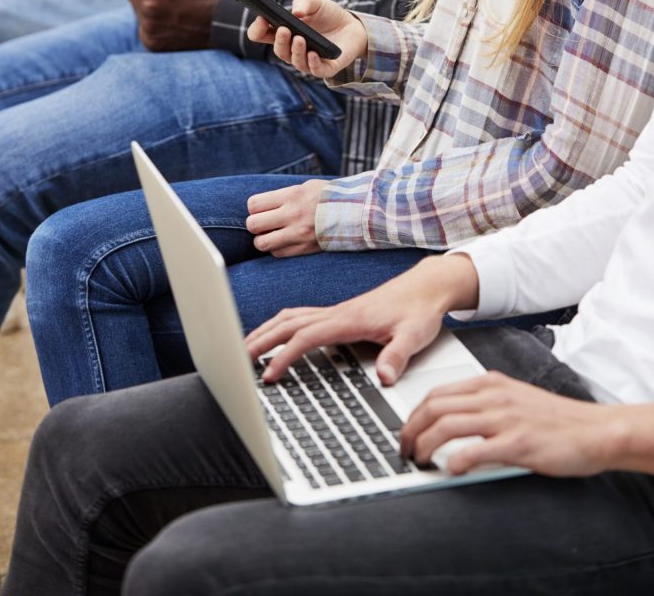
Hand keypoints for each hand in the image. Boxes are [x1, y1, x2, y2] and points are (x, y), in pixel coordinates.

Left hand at [245, 179, 326, 257]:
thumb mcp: (305, 187)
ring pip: (262, 243)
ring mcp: (298, 234)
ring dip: (263, 239)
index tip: (262, 209)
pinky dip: (277, 249)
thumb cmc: (328, 197)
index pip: (254, 204)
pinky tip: (285, 241)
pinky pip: (277, 253)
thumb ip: (283, 196)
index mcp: (292, 196)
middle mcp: (293, 215)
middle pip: (253, 224)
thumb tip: (260, 206)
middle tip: (264, 223)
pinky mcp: (305, 248)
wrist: (356, 212)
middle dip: (255, 224)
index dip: (254, 208)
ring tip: (271, 235)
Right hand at [246, 255, 477, 382]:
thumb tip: (385, 377)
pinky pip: (300, 317)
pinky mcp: (339, 313)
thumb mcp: (414, 336)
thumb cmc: (419, 311)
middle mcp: (337, 312)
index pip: (306, 337)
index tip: (269, 375)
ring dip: (266, 330)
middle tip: (238, 360)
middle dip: (261, 340)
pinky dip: (281, 325)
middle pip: (288, 323)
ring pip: (290, 317)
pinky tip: (277, 335)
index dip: (284, 356)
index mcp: (348, 319)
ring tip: (247, 348)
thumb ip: (397, 356)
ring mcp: (336, 311)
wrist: (427, 287)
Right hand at [247, 0, 367, 77]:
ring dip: (295, 51)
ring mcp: (307, 60)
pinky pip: (315, 70)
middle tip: (284, 29)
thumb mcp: (316, 2)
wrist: (352, 25)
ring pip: (295, 61)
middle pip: (278, 50)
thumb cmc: (328, 15)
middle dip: (279, 40)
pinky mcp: (325, 67)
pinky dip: (312, 63)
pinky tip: (313, 54)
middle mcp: (292, 49)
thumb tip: (296, 12)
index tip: (261, 18)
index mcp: (284, 33)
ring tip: (299, 39)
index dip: (257, 29)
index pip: (261, 35)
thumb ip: (305, 2)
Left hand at [400, 372, 617, 476]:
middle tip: (405, 450)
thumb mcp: (512, 397)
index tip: (406, 432)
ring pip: (447, 425)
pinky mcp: (518, 442)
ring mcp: (505, 418)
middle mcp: (493, 396)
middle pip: (434, 407)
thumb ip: (482, 403)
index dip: (413, 414)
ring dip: (425, 444)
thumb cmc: (554, 418)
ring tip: (419, 460)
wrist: (593, 430)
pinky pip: (475, 450)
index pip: (436, 393)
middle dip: (411, 429)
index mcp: (489, 383)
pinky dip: (455, 460)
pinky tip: (449, 469)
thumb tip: (448, 418)